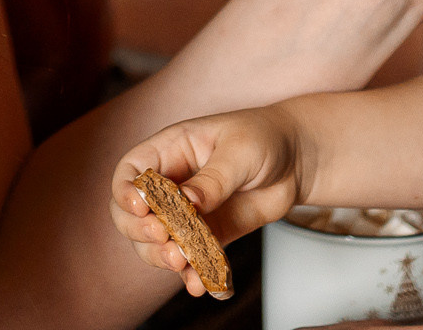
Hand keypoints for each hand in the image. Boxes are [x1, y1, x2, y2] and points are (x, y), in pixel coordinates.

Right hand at [109, 107, 303, 295]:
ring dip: (161, 257)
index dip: (126, 191)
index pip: (131, 171)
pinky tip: (201, 284)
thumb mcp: (240, 151)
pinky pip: (192, 258)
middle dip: (140, 230)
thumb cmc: (262, 138)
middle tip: (163, 237)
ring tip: (183, 261)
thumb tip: (188, 203)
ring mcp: (187, 212)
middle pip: (132, 213)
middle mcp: (171, 183)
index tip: (141, 208)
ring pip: (155, 242)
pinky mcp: (208, 235)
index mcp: (170, 150)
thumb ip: (213, 179)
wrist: (296, 160)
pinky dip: (193, 274)